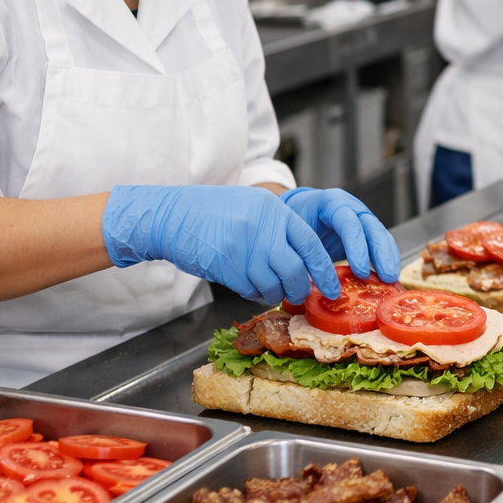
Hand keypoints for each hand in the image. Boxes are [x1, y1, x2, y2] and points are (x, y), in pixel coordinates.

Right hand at [103, 184, 337, 305]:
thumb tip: (303, 260)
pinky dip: (254, 294)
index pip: (310, 243)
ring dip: (275, 294)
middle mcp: (262, 228)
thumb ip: (277, 227)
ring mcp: (244, 247)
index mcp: (273, 210)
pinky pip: (250, 290)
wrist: (170, 216)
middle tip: (300, 295)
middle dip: (301, 289)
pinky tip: (249, 286)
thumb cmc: (211, 212)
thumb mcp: (251, 207)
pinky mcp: (226, 266)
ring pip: (273, 284)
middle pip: (295, 269)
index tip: (332, 288)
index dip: (323, 269)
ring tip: (270, 290)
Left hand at [281, 187, 401, 283]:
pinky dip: (387, 258)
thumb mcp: (293, 233)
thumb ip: (304, 252)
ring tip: (391, 279)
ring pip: (381, 234)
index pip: (349, 222)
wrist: (299, 210)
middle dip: (381, 253)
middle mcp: (350, 207)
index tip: (361, 271)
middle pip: (372, 227)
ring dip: (388, 257)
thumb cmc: (294, 222)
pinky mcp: (366, 230)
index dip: (357, 247)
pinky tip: (389, 274)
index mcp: (331, 203)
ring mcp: (361, 217)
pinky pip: (381, 242)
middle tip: (386, 277)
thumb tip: (310, 283)